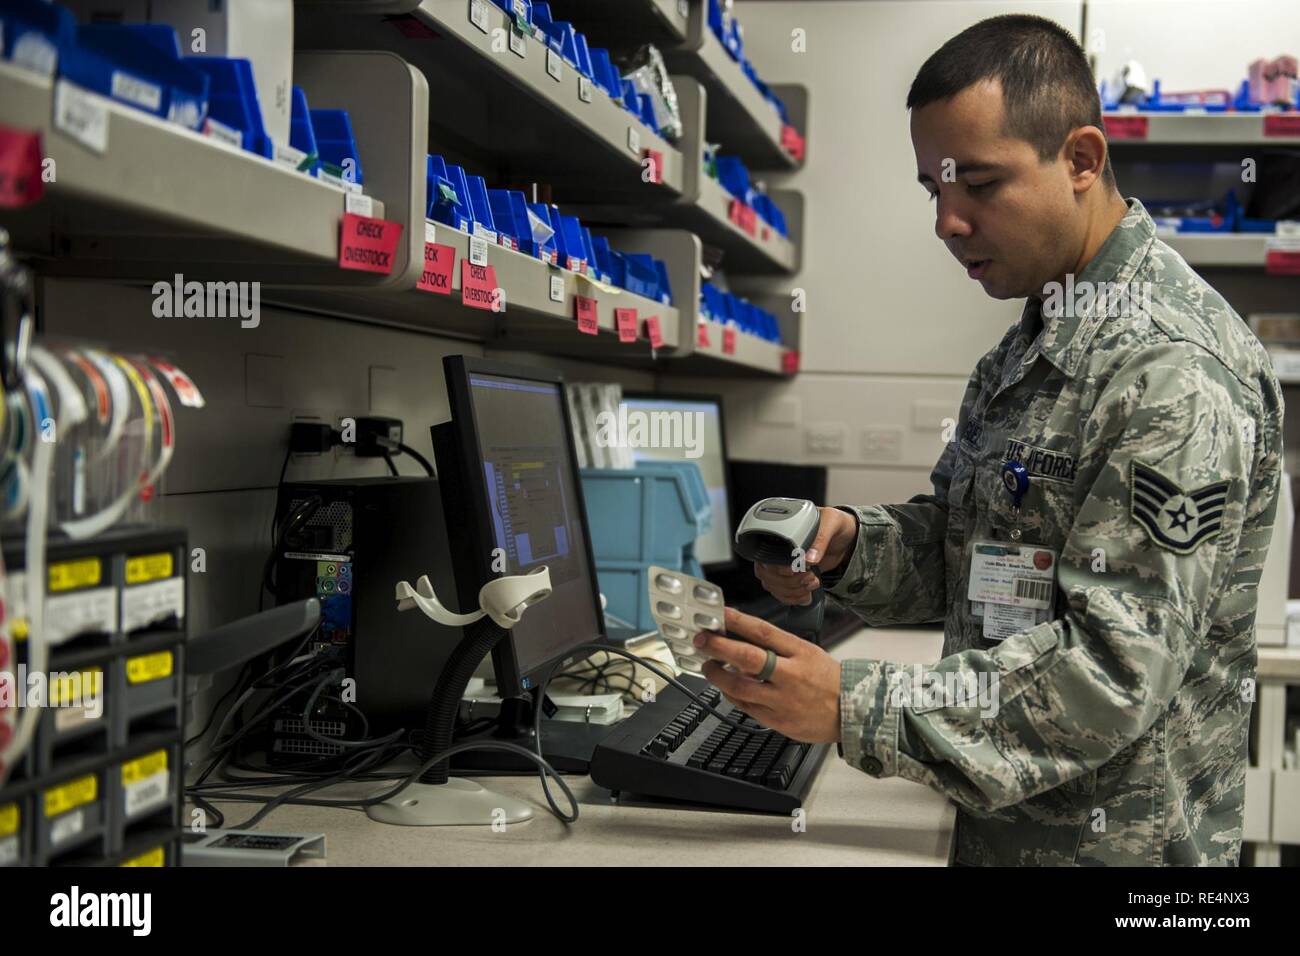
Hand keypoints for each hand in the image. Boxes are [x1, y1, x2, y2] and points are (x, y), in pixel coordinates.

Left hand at [695, 606, 841, 744]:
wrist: (853, 713)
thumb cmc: (829, 680)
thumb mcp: (808, 652)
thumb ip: (777, 647)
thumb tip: (742, 639)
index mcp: (801, 652)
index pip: (764, 631)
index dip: (738, 621)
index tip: (719, 614)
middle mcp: (791, 676)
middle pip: (747, 658)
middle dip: (719, 647)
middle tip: (702, 639)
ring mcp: (782, 700)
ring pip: (739, 687)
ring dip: (717, 675)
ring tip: (708, 666)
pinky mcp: (777, 721)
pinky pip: (745, 707)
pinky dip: (731, 695)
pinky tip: (726, 688)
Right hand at [754, 505, 857, 605]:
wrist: (845, 538)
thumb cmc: (835, 525)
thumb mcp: (832, 523)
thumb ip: (821, 538)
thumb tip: (809, 558)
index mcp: (780, 531)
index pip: (766, 554)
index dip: (780, 568)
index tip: (797, 570)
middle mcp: (776, 548)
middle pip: (766, 574)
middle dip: (790, 582)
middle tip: (810, 576)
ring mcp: (781, 564)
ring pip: (772, 586)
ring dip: (793, 591)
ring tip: (811, 583)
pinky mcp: (789, 577)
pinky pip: (780, 593)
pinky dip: (793, 598)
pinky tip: (806, 595)